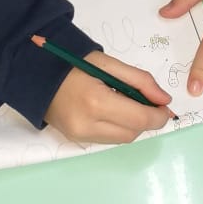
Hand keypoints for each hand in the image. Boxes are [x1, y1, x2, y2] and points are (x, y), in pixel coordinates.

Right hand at [44, 51, 173, 143]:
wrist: (36, 73)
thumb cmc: (73, 62)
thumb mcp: (109, 63)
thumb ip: (139, 81)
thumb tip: (164, 100)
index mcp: (96, 102)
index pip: (140, 119)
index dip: (159, 115)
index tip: (166, 106)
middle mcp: (88, 125)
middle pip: (133, 133)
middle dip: (146, 120)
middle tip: (147, 101)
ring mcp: (80, 136)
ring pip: (122, 139)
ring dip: (132, 125)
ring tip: (126, 102)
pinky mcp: (75, 140)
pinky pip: (108, 139)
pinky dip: (118, 127)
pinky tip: (112, 110)